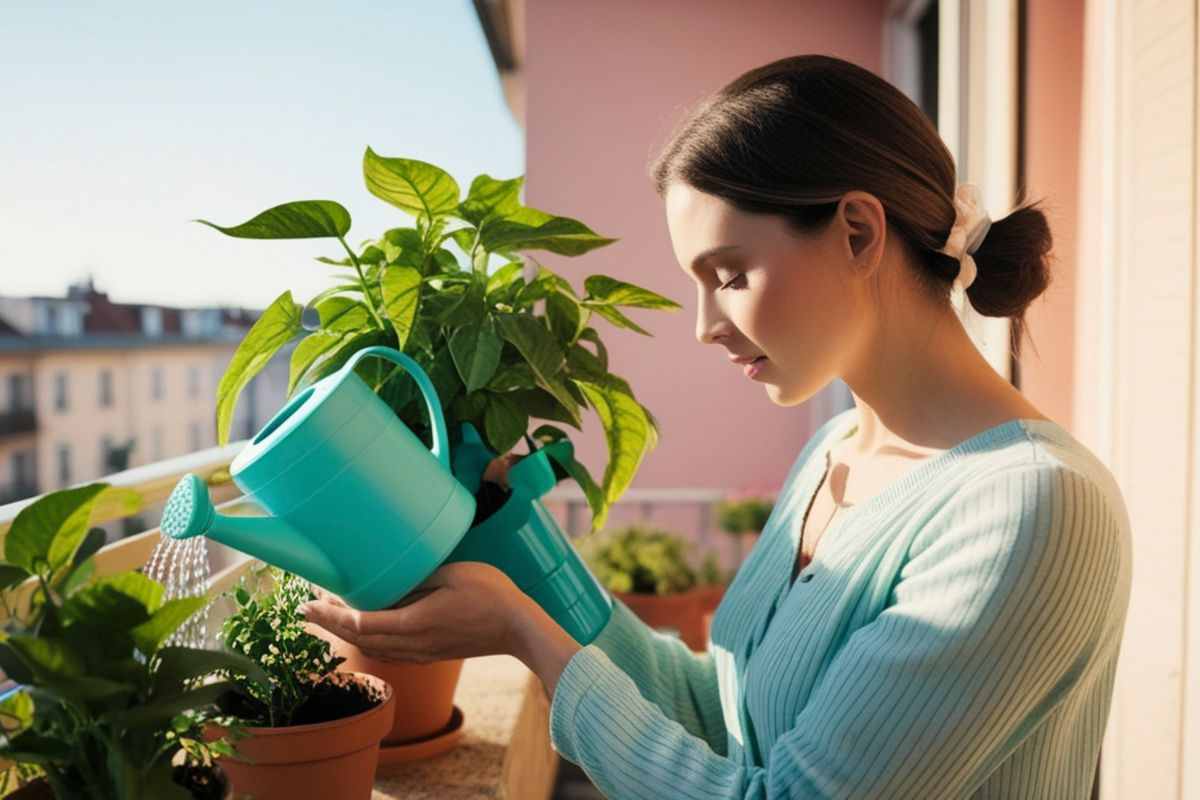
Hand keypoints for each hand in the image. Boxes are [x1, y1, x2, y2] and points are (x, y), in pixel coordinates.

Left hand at [298, 561, 531, 663]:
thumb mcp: (451, 574)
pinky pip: (388, 652)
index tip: (307, 605)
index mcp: (414, 623)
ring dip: (346, 634)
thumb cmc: (490, 594)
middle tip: (305, 610)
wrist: (518, 627)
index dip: (330, 616)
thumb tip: (387, 579)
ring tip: (328, 619)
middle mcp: (413, 644)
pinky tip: (364, 632)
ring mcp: (421, 652)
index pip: (360, 623)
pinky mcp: (430, 653)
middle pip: (360, 638)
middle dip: (330, 624)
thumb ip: (416, 578)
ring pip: (372, 648)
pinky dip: (368, 641)